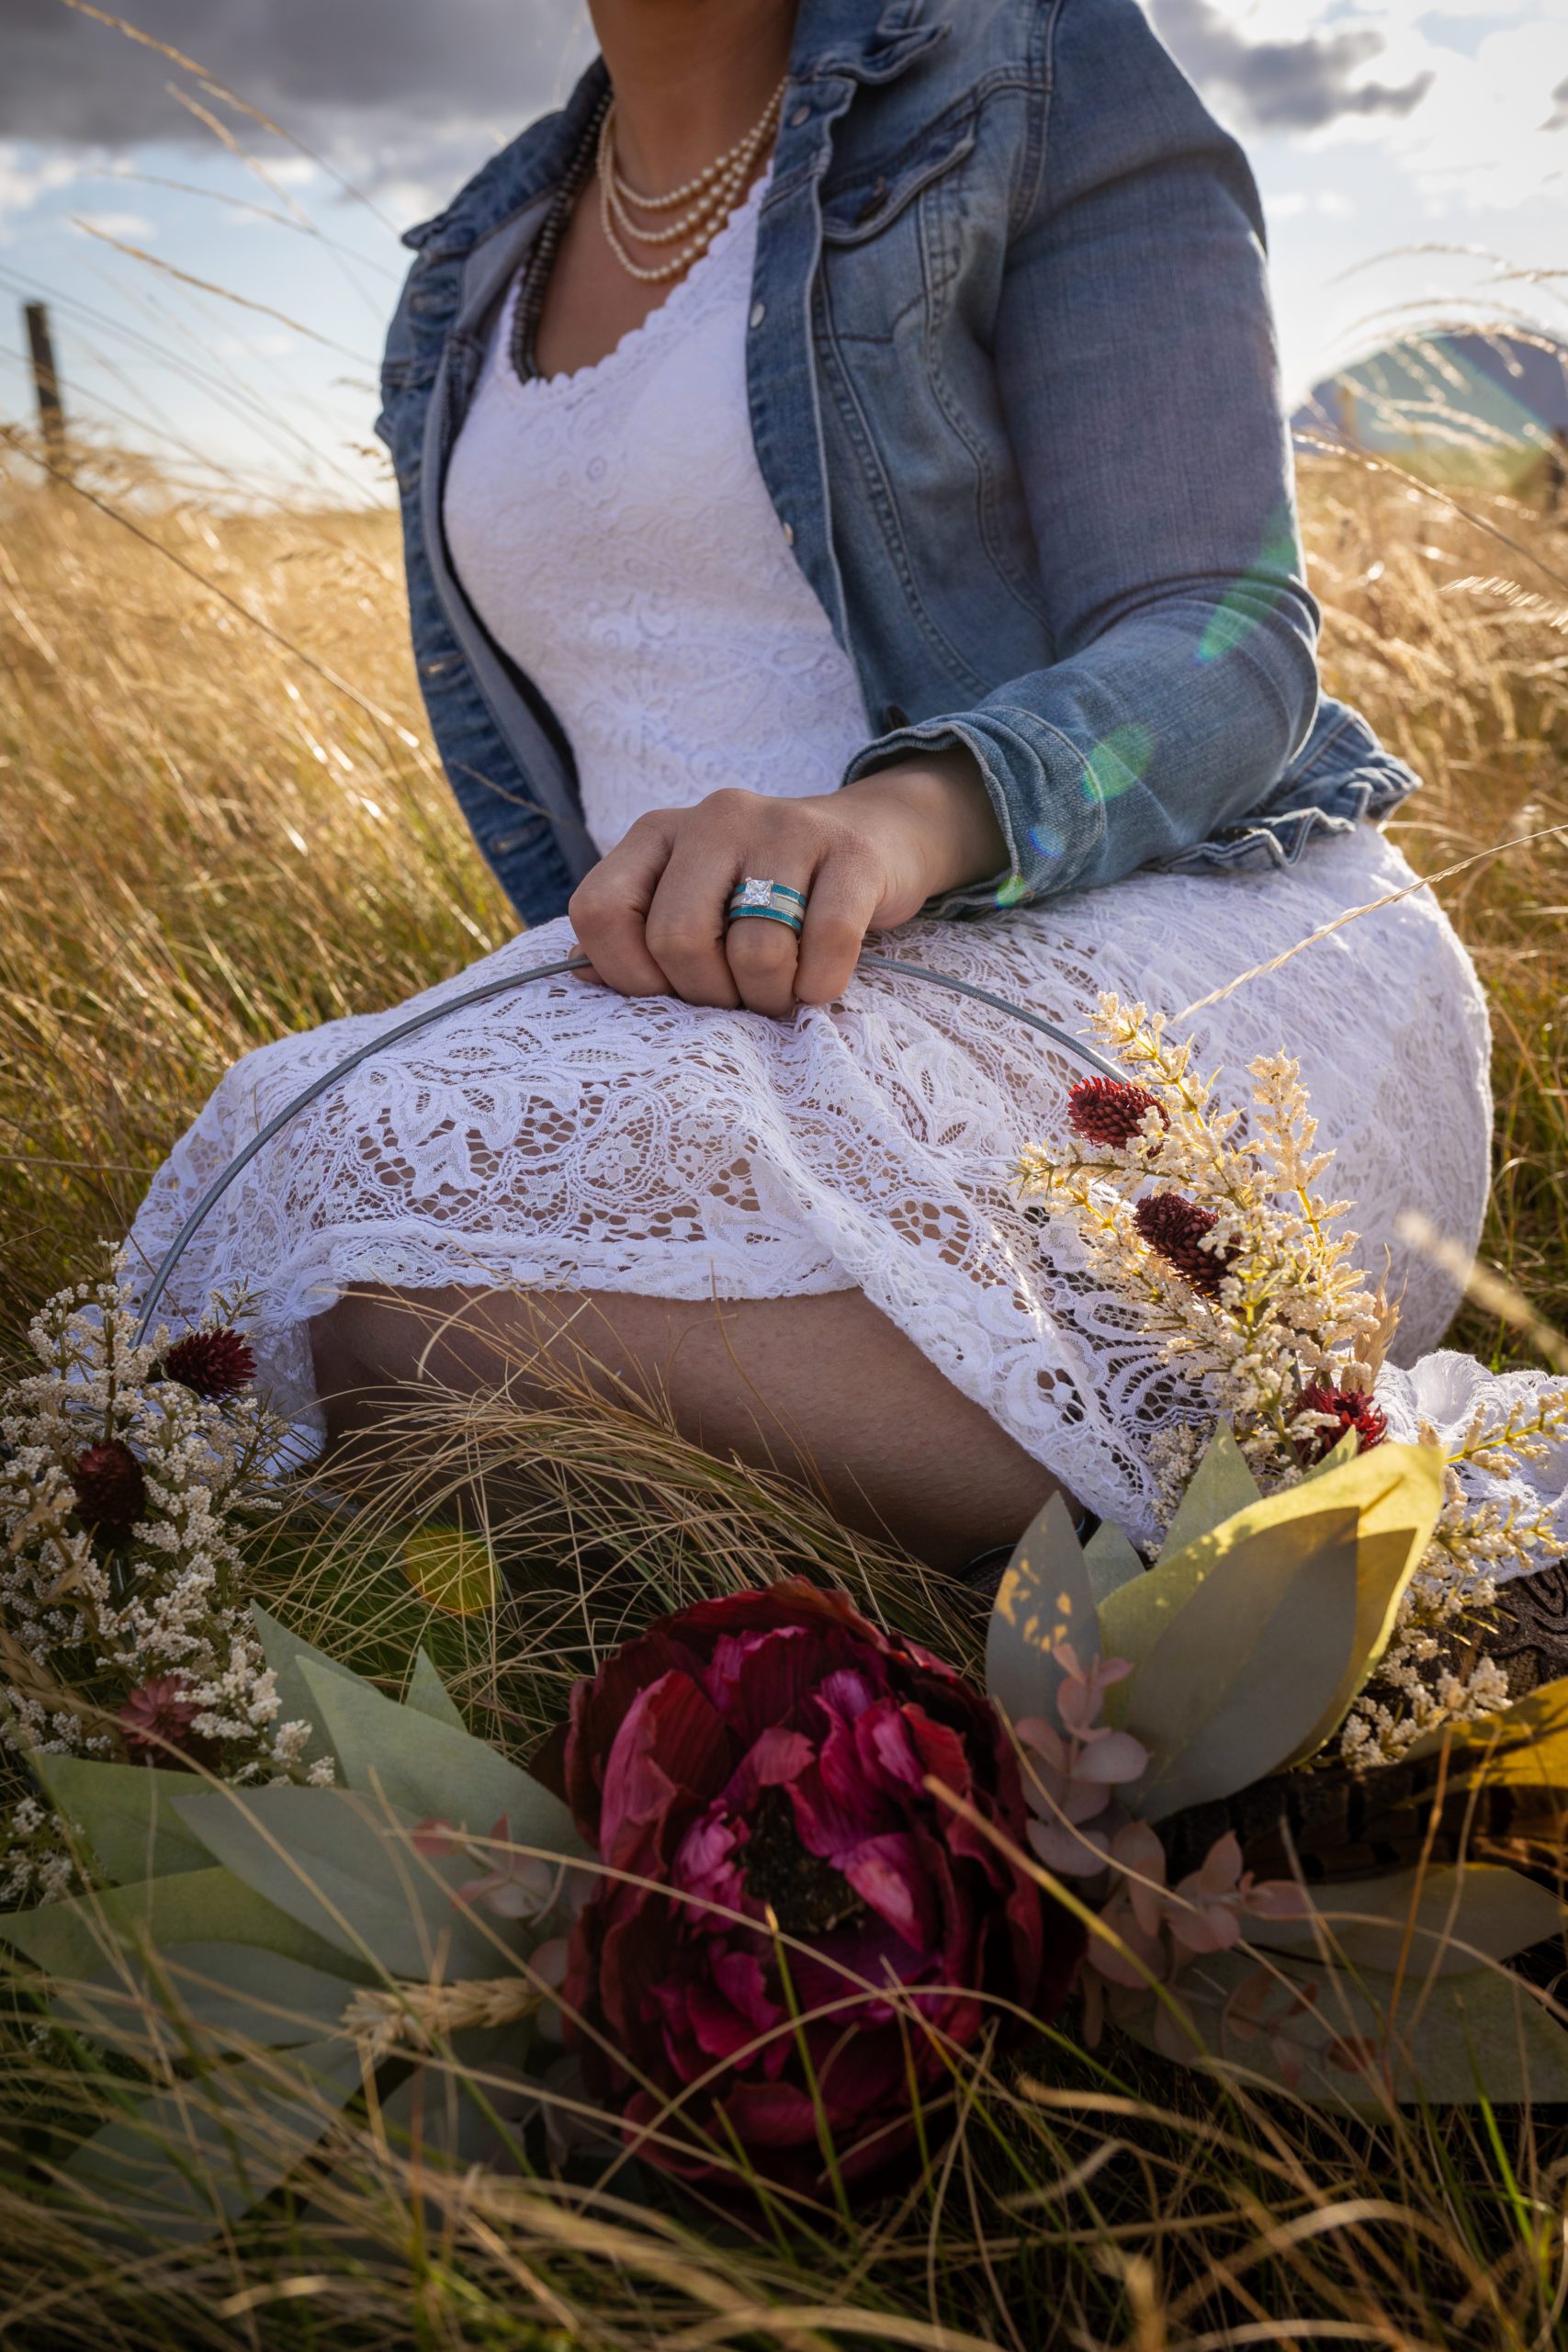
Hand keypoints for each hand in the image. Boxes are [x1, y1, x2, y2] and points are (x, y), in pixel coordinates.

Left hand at [566, 749, 1005, 1015]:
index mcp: (657, 832)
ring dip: (770, 998)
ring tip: (782, 989)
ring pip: (755, 952)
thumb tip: (575, 973)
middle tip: (737, 997)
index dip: (628, 975)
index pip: (600, 912)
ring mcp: (786, 827)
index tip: (670, 992)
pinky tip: (821, 980)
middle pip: (678, 940)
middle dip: (709, 996)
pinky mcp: (851, 853)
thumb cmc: (766, 893)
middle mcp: (714, 816)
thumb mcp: (691, 901)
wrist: (877, 837)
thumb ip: (634, 935)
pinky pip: (826, 946)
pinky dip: (821, 985)